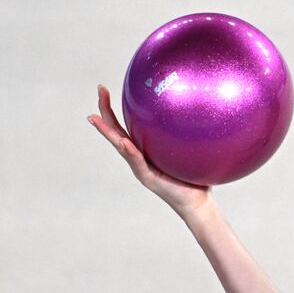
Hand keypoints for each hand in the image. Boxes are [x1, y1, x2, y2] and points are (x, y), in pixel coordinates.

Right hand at [87, 84, 213, 217]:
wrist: (196, 203)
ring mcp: (140, 168)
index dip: (115, 108)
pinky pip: (138, 162)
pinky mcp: (148, 178)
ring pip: (120, 146)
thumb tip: (198, 109)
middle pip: (117, 131)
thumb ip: (185, 135)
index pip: (126, 125)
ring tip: (95, 118)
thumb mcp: (187, 152)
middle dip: (106, 112)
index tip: (106, 89)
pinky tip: (123, 141)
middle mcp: (138, 157)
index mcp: (145, 149)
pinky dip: (130, 152)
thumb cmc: (194, 177)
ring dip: (108, 132)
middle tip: (100, 90)